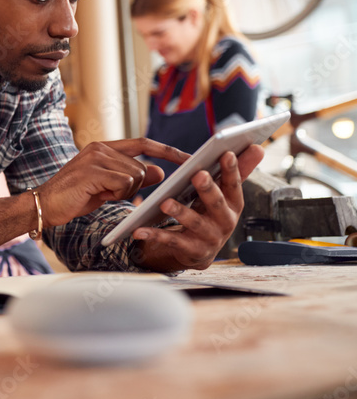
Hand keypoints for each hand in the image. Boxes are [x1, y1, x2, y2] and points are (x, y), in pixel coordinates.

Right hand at [37, 138, 189, 226]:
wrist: (44, 204)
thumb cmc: (75, 197)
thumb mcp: (108, 187)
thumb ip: (132, 177)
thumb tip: (160, 172)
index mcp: (103, 147)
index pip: (143, 143)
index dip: (167, 150)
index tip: (189, 159)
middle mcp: (100, 147)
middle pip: (140, 166)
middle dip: (134, 186)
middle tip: (110, 193)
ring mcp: (96, 158)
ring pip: (134, 176)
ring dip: (123, 192)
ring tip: (100, 194)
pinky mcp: (93, 171)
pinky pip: (124, 184)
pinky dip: (116, 195)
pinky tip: (98, 195)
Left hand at [133, 144, 264, 271]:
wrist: (199, 250)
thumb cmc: (209, 212)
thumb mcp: (222, 193)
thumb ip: (237, 171)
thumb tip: (258, 147)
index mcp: (234, 205)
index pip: (234, 185)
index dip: (232, 170)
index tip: (226, 153)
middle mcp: (225, 222)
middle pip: (217, 204)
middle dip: (208, 189)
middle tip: (197, 174)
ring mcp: (209, 238)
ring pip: (195, 223)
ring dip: (181, 212)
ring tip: (165, 202)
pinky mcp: (191, 251)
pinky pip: (171, 241)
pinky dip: (154, 235)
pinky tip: (139, 229)